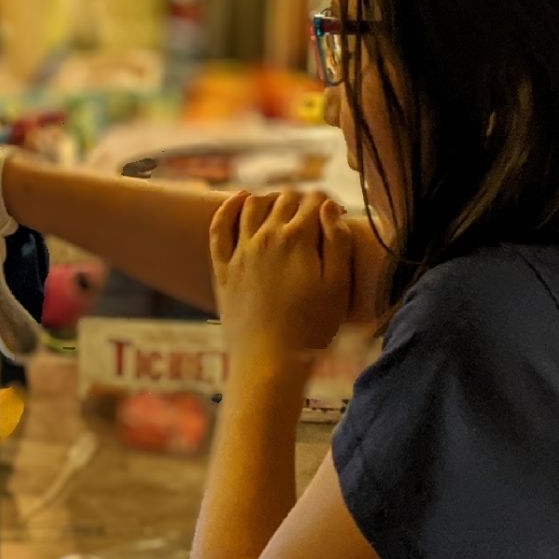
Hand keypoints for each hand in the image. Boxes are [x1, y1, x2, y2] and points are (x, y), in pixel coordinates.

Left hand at [209, 190, 353, 365]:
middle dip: (302, 201)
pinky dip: (228, 207)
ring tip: (282, 206)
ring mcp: (241, 252)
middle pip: (285, 200)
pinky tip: (240, 198)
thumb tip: (329, 208)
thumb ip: (337, 242)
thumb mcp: (337, 287)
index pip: (315, 201)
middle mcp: (267, 237)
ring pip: (253, 205)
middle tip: (312, 215)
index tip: (335, 215)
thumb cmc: (311, 328)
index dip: (328, 203)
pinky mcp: (223, 268)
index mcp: (298, 240)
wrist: (269, 360)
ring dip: (271, 199)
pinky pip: (220, 227)